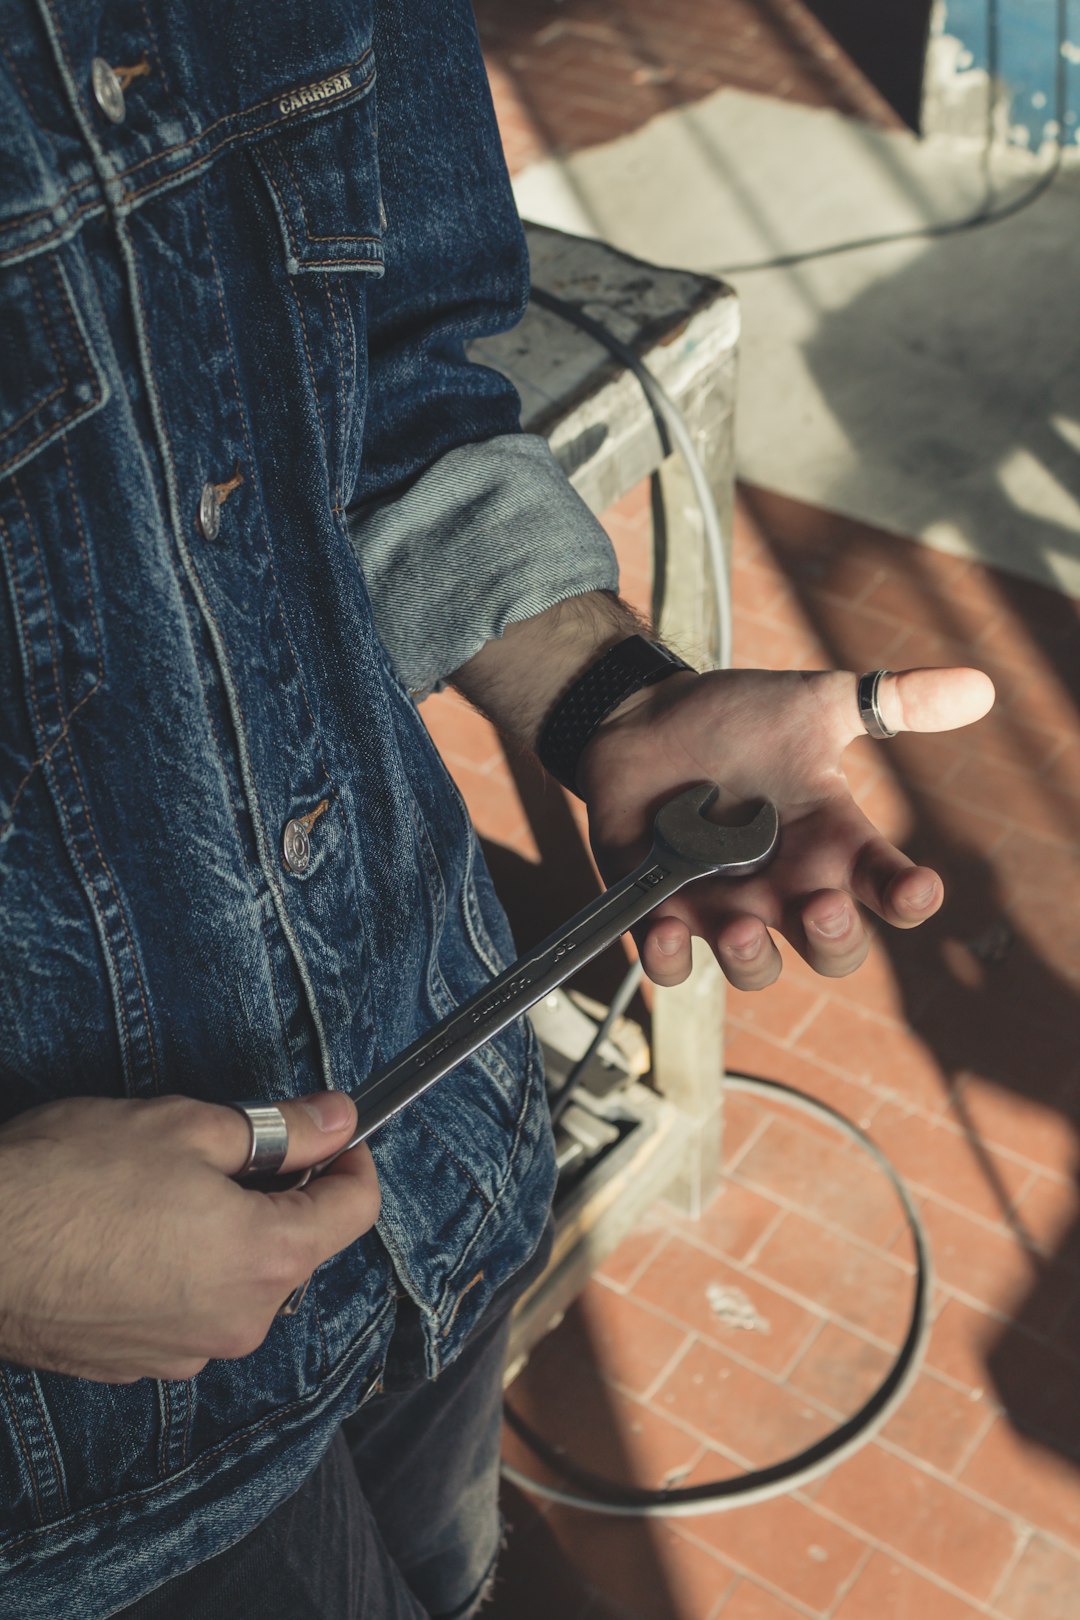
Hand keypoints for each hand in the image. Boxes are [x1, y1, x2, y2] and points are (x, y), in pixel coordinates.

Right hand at [0, 1091, 378, 1381]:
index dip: (351, 1161)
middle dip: (279, 1195)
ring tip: (162, 1189)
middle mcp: (238, 1323)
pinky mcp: (137, 1364)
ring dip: (226, 1234)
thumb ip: (281, 1129)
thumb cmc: (71, 1179)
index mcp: (266, 1261)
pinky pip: (189, 1308)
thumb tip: (338, 1117)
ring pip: (240, 1280)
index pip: (355, 1213)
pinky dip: (181, 1270)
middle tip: (225, 1148)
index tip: (331, 1133)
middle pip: (296, 1248)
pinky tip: (130, 1234)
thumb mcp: (189, 1127)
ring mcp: (185, 1352)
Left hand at [578, 666, 994, 988]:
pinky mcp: (662, 910)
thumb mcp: (813, 704)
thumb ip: (890, 701)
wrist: (643, 715)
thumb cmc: (735, 718)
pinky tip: (664, 929)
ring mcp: (725, 906)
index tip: (918, 887)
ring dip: (751, 960)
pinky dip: (668, 957)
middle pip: (832, 949)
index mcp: (831, 844)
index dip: (909, 897)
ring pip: (754, 968)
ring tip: (742, 927)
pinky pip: (670, 962)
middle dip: (834, 940)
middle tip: (824, 907)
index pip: (888, 887)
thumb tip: (979, 686)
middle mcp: (787, 886)